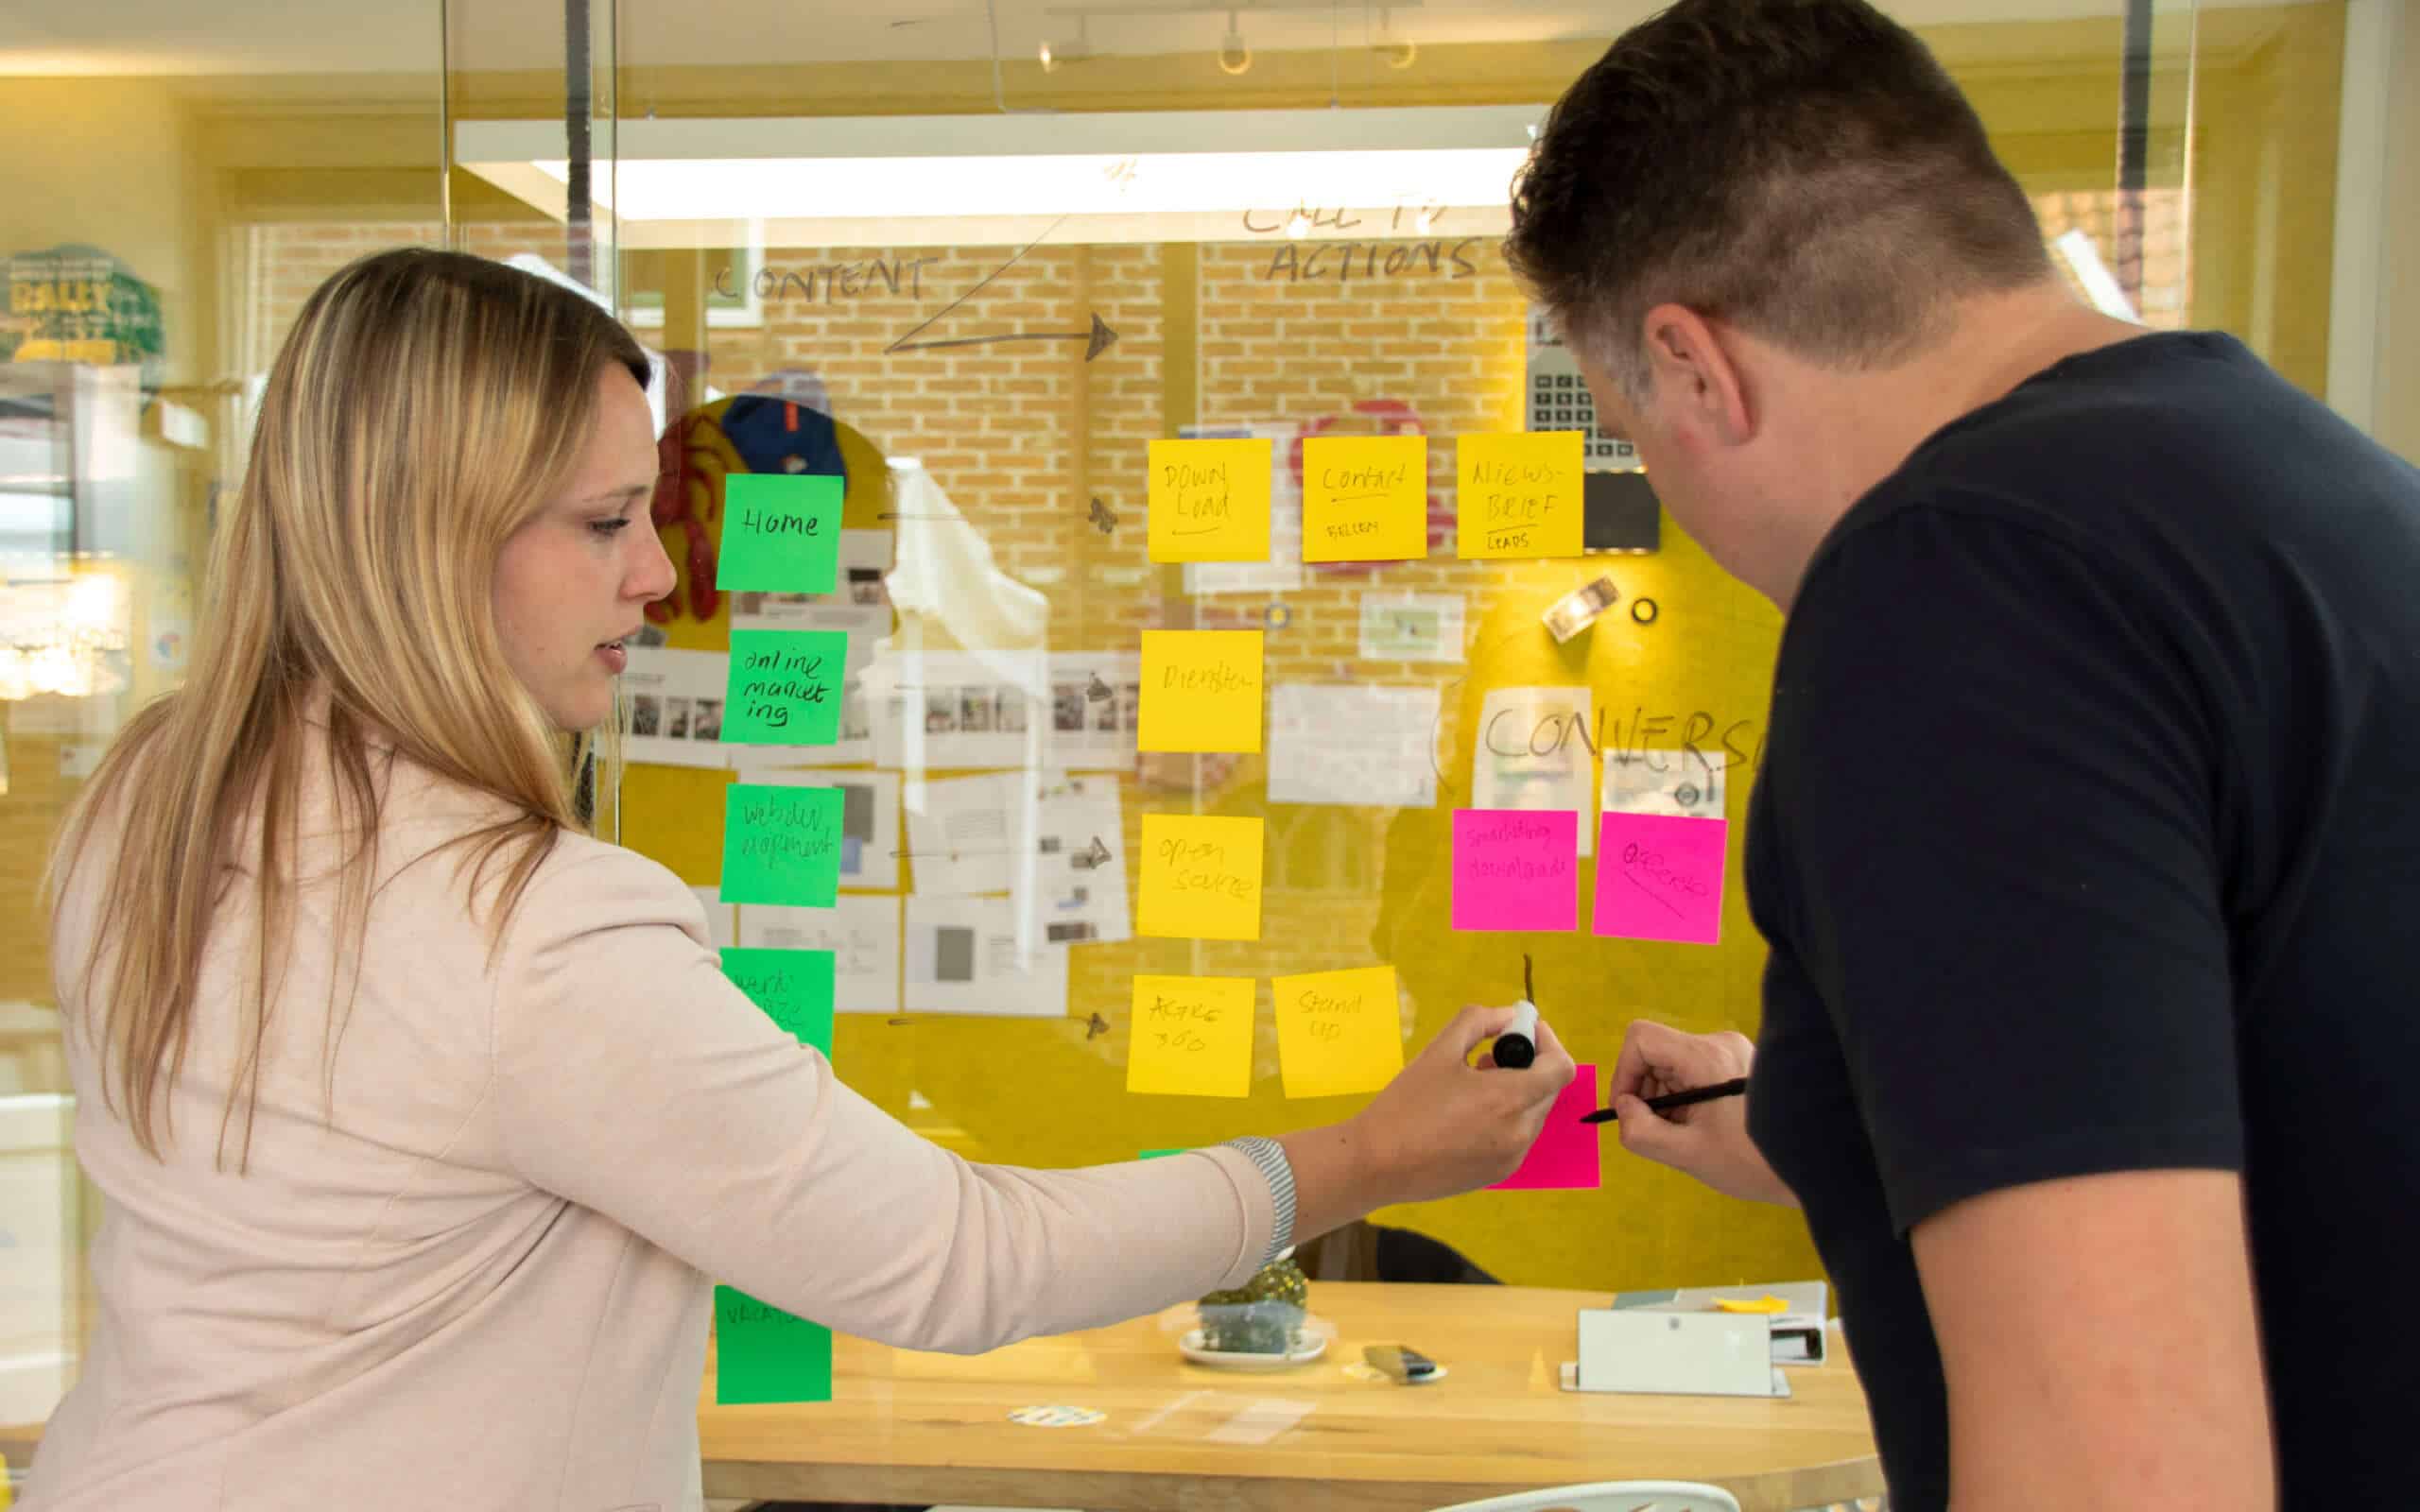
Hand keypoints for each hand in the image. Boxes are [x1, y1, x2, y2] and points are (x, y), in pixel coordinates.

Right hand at [1349, 1003, 1577, 1205]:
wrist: (1378, 1163)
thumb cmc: (1406, 1103)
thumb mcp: (1439, 1050)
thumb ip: (1479, 1021)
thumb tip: (1508, 1016)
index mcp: (1510, 1098)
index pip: (1562, 1067)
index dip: (1548, 1041)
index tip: (1522, 1031)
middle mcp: (1521, 1131)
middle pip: (1548, 1088)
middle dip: (1528, 1064)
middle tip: (1488, 1056)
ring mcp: (1513, 1157)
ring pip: (1533, 1113)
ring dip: (1516, 1092)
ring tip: (1473, 1085)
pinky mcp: (1499, 1173)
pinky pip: (1517, 1136)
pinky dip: (1505, 1117)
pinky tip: (1467, 1115)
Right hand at [1607, 1020, 1795, 1206]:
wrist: (1815, 1165)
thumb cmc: (1753, 1162)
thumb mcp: (1687, 1154)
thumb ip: (1641, 1132)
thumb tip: (1624, 1109)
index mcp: (1705, 1057)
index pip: (1641, 1038)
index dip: (1624, 1073)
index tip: (1629, 1110)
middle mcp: (1719, 1044)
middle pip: (1657, 1052)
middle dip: (1647, 1092)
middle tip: (1660, 1130)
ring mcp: (1733, 1052)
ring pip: (1674, 1064)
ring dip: (1667, 1098)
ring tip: (1688, 1134)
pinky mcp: (1741, 1064)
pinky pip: (1696, 1072)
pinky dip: (1687, 1098)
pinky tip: (1705, 1128)